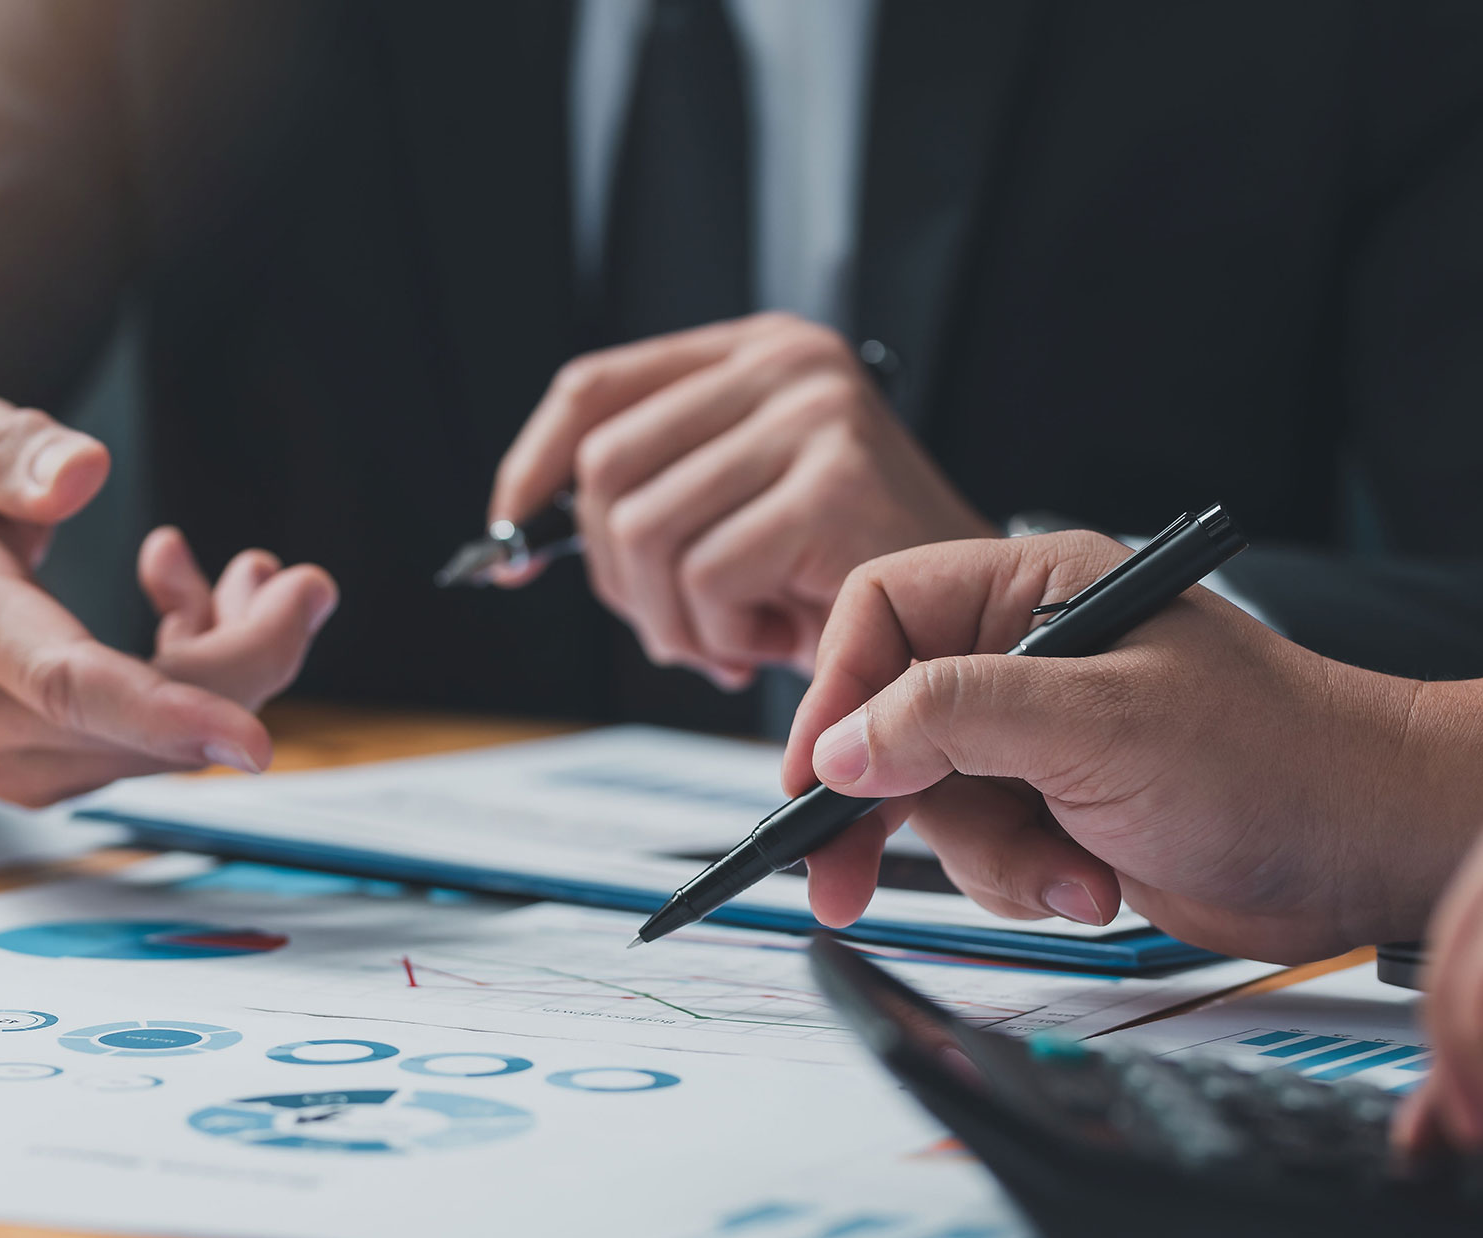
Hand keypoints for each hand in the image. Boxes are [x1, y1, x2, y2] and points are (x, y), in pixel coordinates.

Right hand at [0, 393, 337, 805]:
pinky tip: (184, 609)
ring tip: (228, 574)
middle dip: (251, 656)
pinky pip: (145, 752)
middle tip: (301, 581)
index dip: (167, 712)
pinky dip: (193, 689)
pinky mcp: (33, 779)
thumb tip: (84, 470)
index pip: (64, 682)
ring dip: (228, 663)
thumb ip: (10, 452)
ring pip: (162, 746)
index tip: (254, 740)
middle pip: (146, 723)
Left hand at [489, 313, 996, 688]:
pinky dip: (722, 631)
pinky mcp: (831, 483)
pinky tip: (771, 640)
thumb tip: (517, 526)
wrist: (973, 627)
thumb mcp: (739, 507)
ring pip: (643, 532)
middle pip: (606, 469)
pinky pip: (705, 575)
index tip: (508, 538)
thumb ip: (652, 491)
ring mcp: (811, 416)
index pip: (596, 387)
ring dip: (672, 617)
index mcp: (756, 353)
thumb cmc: (852, 575)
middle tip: (678, 627)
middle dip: (617, 577)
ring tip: (731, 639)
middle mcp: (785, 365)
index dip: (533, 465)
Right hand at [780, 535, 1482, 962]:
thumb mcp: (1097, 724)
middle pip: (888, 720)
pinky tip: (1096, 887)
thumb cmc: (1273, 759)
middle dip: (887, 806)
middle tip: (835, 878)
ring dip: (990, 860)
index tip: (817, 777)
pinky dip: (1026, 883)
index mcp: (1033, 591)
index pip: (881, 613)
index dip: (835, 692)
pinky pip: (985, 854)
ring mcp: (1043, 739)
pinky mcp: (1061, 811)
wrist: (1375, 846)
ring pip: (933, 803)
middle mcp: (1028, 657)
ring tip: (1075, 876)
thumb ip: (955, 719)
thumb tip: (841, 745)